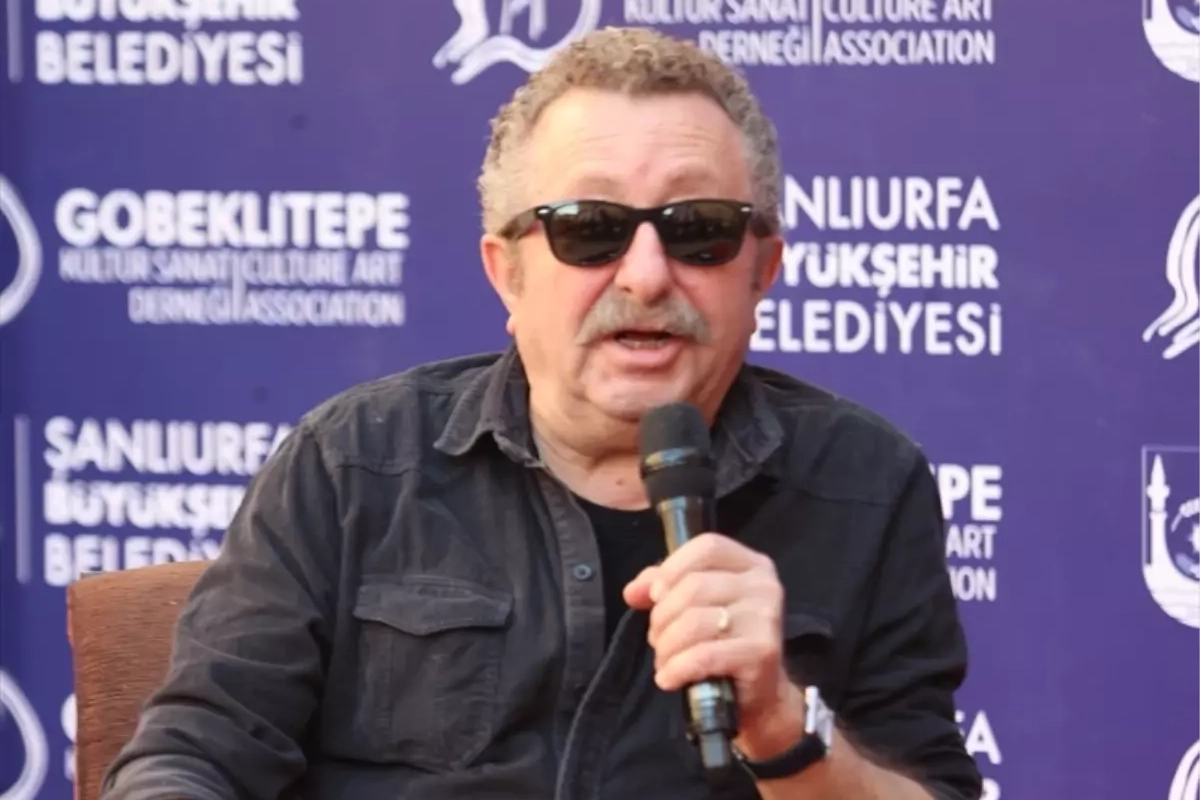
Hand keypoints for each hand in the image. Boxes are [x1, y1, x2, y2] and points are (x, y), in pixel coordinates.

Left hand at [623, 532, 805, 758]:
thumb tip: (633, 591)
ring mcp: (766, 618)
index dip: (673, 567)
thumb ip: (665, 587)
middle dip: (662, 617)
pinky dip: (676, 669)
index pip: (707, 547)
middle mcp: (764, 585)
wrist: (761, 696)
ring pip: (694, 621)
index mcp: (752, 564)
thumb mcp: (696, 606)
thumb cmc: (724, 643)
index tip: (655, 595)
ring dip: (666, 646)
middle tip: (658, 640)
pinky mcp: (762, 653)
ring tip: (664, 661)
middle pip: (694, 586)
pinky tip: (669, 679)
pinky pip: (703, 655)